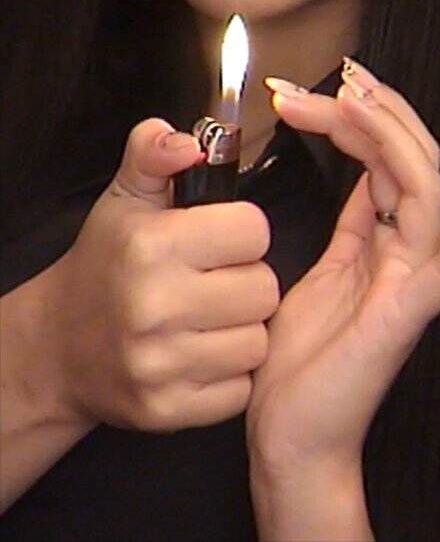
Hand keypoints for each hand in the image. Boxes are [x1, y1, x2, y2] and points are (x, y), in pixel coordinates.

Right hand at [48, 118, 278, 431]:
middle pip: (265, 289)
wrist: (61, 346)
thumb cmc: (104, 265)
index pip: (254, 230)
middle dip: (246, 282)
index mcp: (151, 245)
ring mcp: (160, 365)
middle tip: (214, 283)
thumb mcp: (124, 200)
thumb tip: (188, 141)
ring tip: (208, 319)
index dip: (242, 232)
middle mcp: (154, 306)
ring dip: (241, 330)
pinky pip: (240, 389)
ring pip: (259, 342)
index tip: (220, 240)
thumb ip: (153, 155)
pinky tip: (200, 355)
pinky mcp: (167, 410)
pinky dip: (228, 374)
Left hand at [248, 62, 439, 477]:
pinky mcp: (409, 309)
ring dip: (396, 136)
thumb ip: (347, 227)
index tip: (309, 91)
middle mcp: (402, 251)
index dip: (356, 118)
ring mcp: (410, 278)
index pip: (381, 160)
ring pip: (426, 189)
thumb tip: (360, 179)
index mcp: (377, 241)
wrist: (291, 429)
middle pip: (408, 160)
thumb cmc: (298, 358)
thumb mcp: (317, 272)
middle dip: (373, 111)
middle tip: (337, 78)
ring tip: (357, 98)